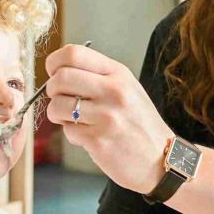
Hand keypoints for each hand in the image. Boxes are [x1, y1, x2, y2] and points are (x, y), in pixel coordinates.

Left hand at [43, 44, 174, 194]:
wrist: (162, 160)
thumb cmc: (140, 125)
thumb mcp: (128, 89)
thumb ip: (97, 77)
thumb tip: (58, 72)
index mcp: (118, 74)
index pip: (73, 54)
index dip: (54, 62)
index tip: (54, 73)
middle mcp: (113, 91)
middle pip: (60, 78)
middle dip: (51, 90)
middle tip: (60, 99)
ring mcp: (106, 116)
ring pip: (57, 105)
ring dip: (57, 114)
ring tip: (72, 120)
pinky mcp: (98, 141)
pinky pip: (67, 131)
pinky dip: (72, 134)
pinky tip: (88, 137)